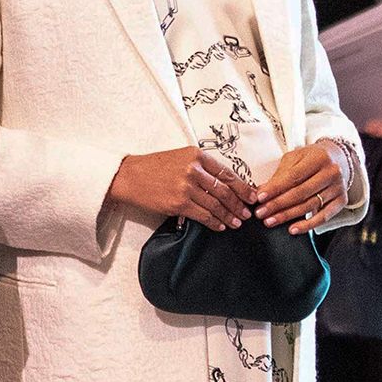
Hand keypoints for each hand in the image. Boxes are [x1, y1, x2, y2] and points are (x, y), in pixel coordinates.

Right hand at [108, 147, 256, 231]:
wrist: (130, 176)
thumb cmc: (154, 167)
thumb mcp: (180, 157)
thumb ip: (201, 167)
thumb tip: (223, 184)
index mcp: (197, 155)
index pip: (227, 173)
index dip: (242, 186)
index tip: (251, 195)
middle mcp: (194, 169)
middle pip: (225, 190)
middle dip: (239, 204)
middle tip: (247, 213)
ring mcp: (186, 187)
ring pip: (216, 205)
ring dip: (229, 216)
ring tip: (237, 223)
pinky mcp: (179, 203)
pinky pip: (203, 216)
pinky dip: (214, 222)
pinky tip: (220, 226)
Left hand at [254, 141, 347, 234]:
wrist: (338, 159)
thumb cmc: (312, 158)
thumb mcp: (296, 158)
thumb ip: (280, 174)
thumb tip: (262, 191)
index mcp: (319, 157)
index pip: (294, 176)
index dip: (275, 188)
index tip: (260, 197)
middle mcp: (331, 172)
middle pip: (301, 193)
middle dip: (278, 205)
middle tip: (261, 213)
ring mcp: (338, 187)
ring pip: (309, 206)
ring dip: (288, 216)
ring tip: (271, 221)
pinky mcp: (341, 201)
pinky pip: (323, 217)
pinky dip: (307, 225)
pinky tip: (293, 229)